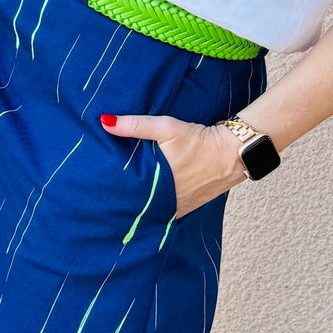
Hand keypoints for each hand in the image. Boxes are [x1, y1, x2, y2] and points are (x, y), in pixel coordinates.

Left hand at [99, 112, 245, 218]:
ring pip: (154, 211)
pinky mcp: (190, 206)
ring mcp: (180, 207)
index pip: (128, 196)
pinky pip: (170, 212)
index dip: (112, 195)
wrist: (233, 152)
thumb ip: (134, 125)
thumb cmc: (199, 140)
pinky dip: (159, 209)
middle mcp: (168, 201)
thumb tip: (104, 121)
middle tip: (105, 200)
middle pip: (140, 205)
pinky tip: (150, 204)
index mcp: (157, 186)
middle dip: (125, 202)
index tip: (99, 193)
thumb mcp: (165, 127)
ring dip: (143, 206)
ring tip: (122, 204)